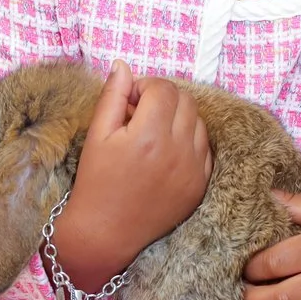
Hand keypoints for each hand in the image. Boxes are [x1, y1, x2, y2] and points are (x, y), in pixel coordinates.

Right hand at [50, 62, 210, 293]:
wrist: (106, 233)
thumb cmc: (96, 184)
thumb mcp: (97, 136)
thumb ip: (112, 96)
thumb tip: (123, 65)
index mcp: (150, 136)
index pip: (163, 88)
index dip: (145, 86)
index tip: (129, 100)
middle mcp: (178, 151)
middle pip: (185, 100)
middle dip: (163, 98)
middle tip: (141, 112)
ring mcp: (194, 169)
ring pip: (198, 121)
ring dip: (178, 117)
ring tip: (153, 132)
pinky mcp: (200, 184)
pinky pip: (204, 147)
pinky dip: (189, 140)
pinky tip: (166, 151)